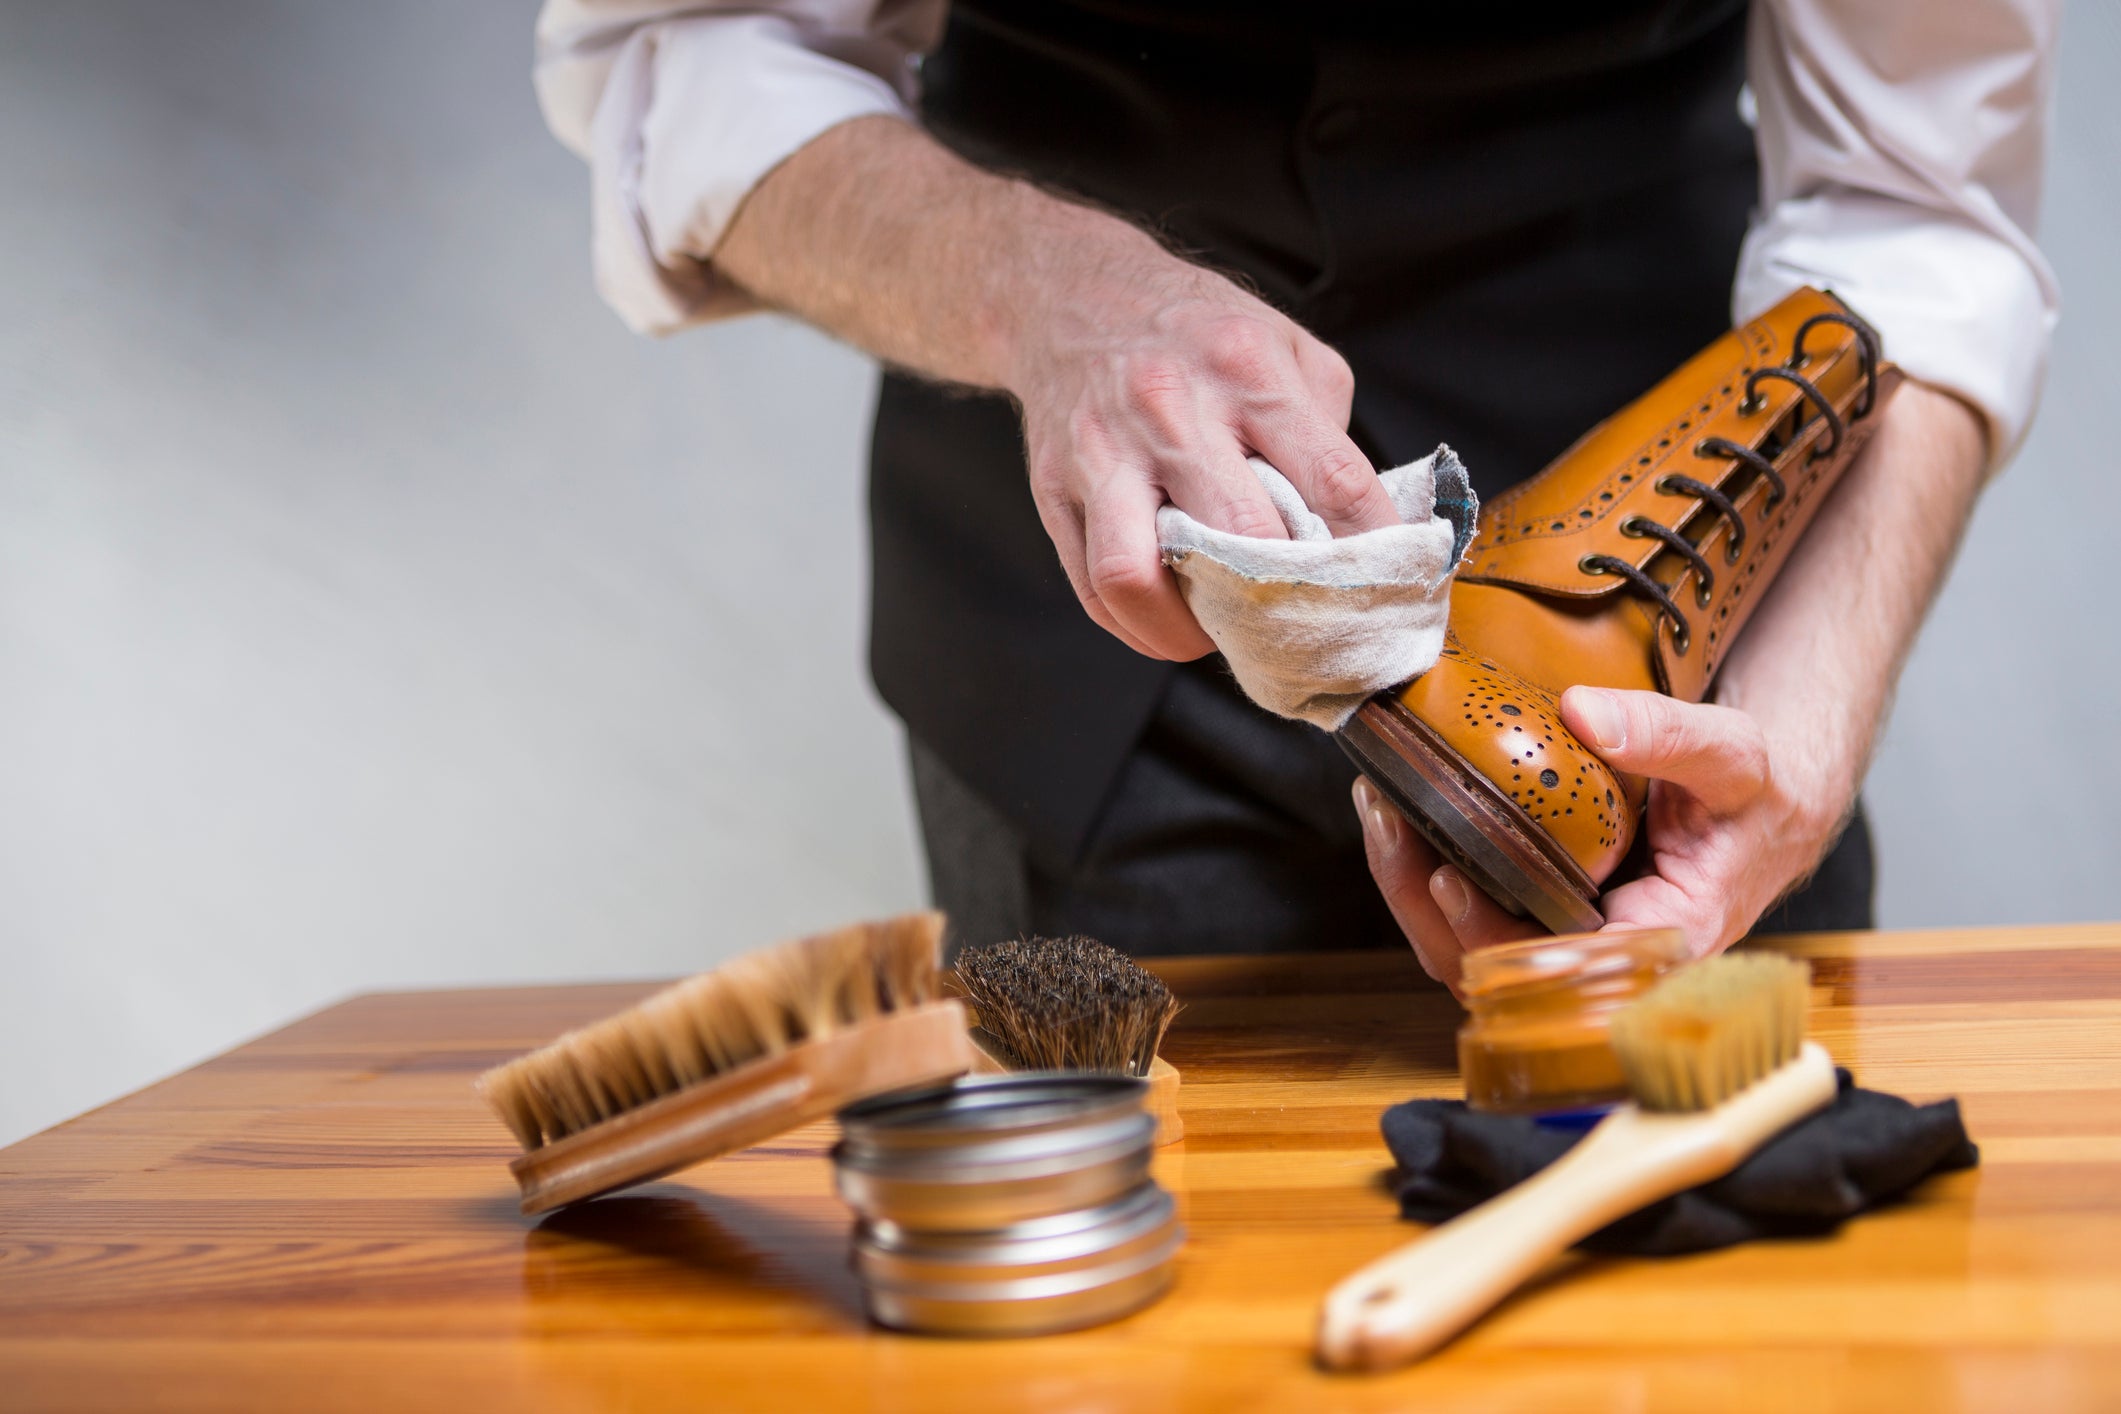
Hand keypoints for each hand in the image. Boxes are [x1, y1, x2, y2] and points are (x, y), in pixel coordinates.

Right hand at [713, 117, 1398, 659]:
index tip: (1394, 591)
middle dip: (1281, 600)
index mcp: (1248, 368)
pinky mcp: (1054, 489)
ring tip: (1218, 631)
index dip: (1373, 551)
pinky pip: (1094, 589)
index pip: (1332, 480)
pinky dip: (1140, 625)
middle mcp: (1173, 408)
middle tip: (1301, 624)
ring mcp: (1104, 452)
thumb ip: (1327, 432)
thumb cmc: (1190, 329)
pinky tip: (1170, 617)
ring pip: (1138, 577)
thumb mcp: (1284, 345)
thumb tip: (1357, 531)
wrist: (1067, 292)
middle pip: (1242, 537)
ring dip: (1188, 630)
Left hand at [1354, 686, 1840, 992]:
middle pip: (1494, 969)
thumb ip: (1666, 734)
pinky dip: (1424, 874)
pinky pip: (1468, 922)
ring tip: (1379, 810)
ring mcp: (1565, 945)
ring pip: (1467, 951)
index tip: (1450, 879)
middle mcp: (1605, 962)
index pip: (1565, 971)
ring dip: (1411, 888)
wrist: (1760, 805)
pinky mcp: (1538, 922)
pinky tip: (1397, 817)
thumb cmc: (1753, 795)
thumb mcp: (1732, 756)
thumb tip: (1585, 713)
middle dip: (1427, 903)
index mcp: (1661, 943)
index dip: (1498, 939)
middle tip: (1388, 822)